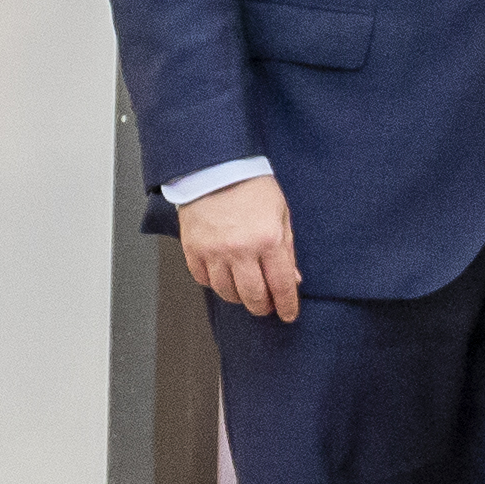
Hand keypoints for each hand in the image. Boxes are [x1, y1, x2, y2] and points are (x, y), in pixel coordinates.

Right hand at [176, 172, 301, 322]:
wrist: (214, 168)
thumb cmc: (251, 186)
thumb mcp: (281, 214)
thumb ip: (287, 249)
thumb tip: (292, 279)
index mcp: (268, 240)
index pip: (281, 285)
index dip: (286, 306)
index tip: (288, 315)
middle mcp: (240, 250)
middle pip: (253, 297)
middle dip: (263, 306)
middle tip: (267, 305)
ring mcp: (214, 252)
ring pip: (227, 293)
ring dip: (239, 297)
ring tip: (246, 290)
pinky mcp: (192, 250)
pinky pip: (204, 280)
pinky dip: (215, 283)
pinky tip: (223, 276)